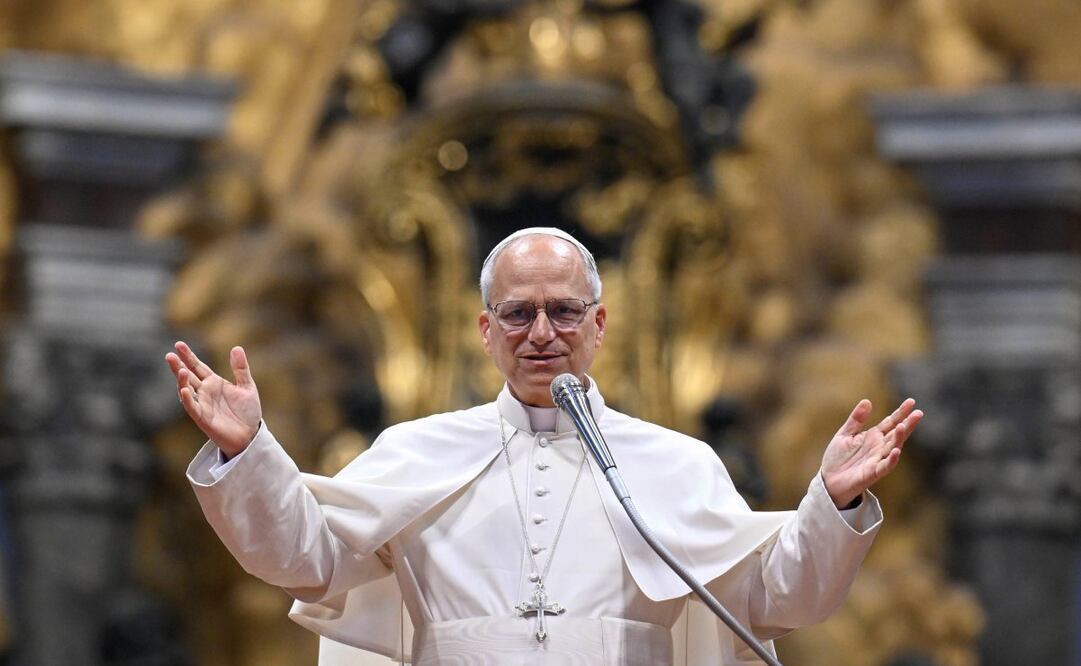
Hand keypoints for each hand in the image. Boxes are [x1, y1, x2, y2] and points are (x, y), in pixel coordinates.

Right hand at [165, 341, 261, 457]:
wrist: (250, 435)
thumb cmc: (247, 412)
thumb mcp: (247, 387)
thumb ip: (241, 368)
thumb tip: (236, 347)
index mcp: (214, 383)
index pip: (198, 367)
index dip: (189, 356)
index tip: (179, 344)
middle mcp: (205, 393)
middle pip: (188, 377)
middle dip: (178, 366)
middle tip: (169, 355)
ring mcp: (202, 405)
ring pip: (186, 391)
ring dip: (181, 381)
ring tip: (180, 370)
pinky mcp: (203, 418)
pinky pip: (192, 408)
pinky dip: (187, 399)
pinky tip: (184, 389)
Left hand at [820, 398, 922, 508]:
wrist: (828, 481)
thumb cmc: (838, 458)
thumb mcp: (845, 434)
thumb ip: (856, 419)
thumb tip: (867, 401)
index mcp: (873, 436)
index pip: (890, 422)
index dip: (901, 413)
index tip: (911, 401)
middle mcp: (879, 447)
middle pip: (896, 434)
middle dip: (907, 424)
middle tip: (919, 413)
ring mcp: (877, 460)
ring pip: (892, 448)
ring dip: (899, 438)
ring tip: (903, 426)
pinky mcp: (872, 473)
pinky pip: (885, 466)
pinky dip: (891, 460)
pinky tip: (897, 451)